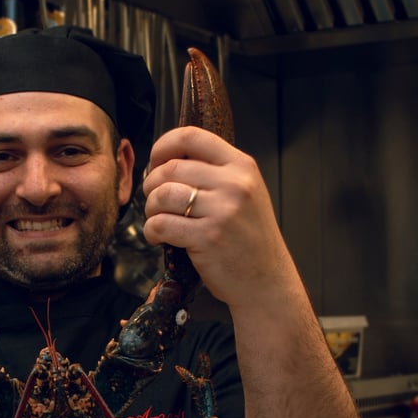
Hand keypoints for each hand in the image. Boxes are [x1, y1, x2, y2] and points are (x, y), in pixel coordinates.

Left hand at [142, 126, 293, 308]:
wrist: (267, 281)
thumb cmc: (249, 239)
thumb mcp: (244, 194)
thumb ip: (215, 174)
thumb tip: (168, 161)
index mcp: (242, 166)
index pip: (192, 136)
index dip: (163, 147)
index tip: (155, 162)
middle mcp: (235, 184)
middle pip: (171, 168)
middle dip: (152, 184)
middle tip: (154, 201)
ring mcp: (222, 210)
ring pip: (163, 195)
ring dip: (150, 208)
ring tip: (157, 219)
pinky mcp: (208, 237)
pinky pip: (161, 224)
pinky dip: (151, 230)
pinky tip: (158, 237)